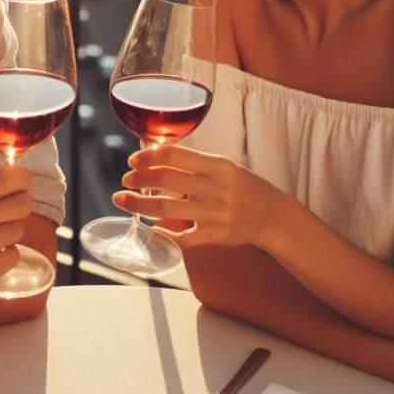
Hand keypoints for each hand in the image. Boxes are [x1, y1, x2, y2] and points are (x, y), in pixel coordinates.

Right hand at [0, 164, 31, 332]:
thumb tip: (18, 178)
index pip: (7, 177)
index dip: (23, 180)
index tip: (23, 184)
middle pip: (21, 203)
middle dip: (18, 209)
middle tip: (5, 218)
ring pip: (18, 230)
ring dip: (8, 237)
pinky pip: (13, 256)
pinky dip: (4, 259)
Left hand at [113, 145, 286, 249]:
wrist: (270, 215)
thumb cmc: (243, 186)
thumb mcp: (223, 166)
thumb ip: (194, 164)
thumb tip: (156, 158)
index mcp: (217, 166)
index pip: (174, 156)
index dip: (149, 157)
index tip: (134, 160)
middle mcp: (214, 188)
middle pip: (165, 180)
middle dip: (138, 179)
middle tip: (125, 180)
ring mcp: (213, 214)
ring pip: (165, 208)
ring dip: (138, 204)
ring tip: (122, 200)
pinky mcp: (213, 236)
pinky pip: (181, 237)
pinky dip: (162, 234)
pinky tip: (150, 229)